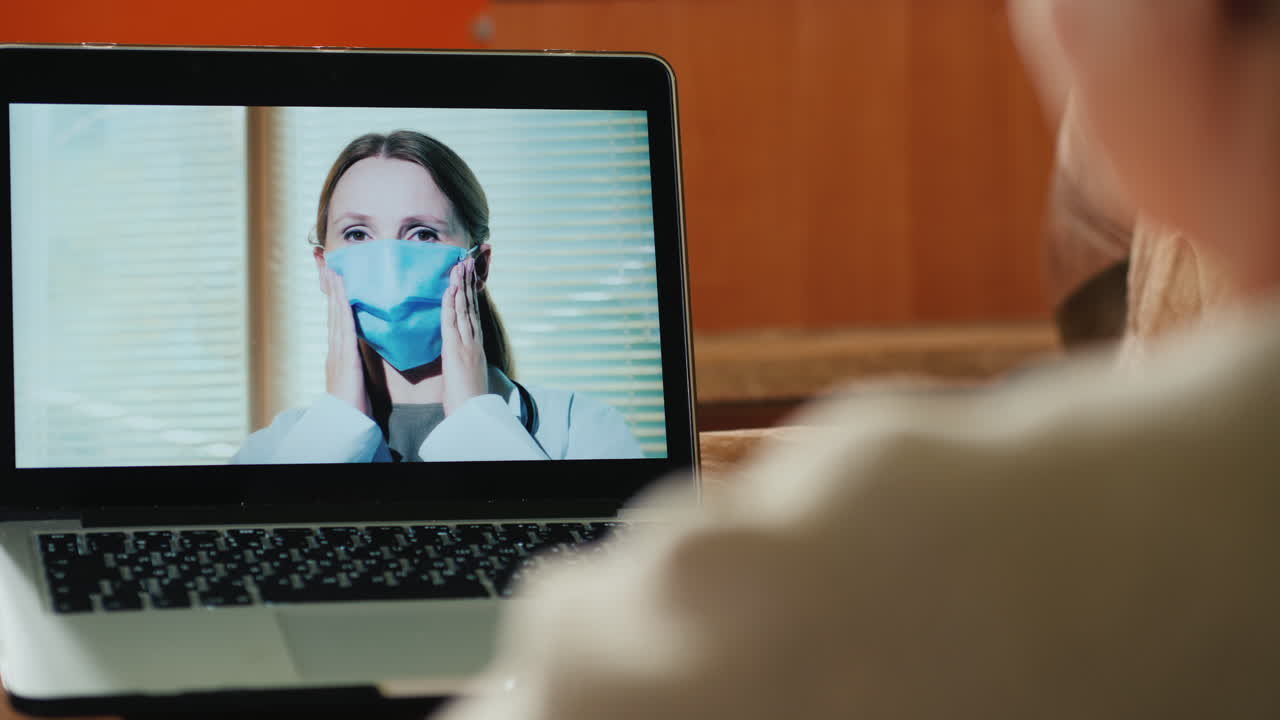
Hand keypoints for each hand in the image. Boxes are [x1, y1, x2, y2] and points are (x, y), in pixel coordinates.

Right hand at [323, 266, 369, 415]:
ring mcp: (337, 353)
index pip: (337, 322)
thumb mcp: (356, 381)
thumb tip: (360, 359)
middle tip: (329, 267)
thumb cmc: (354, 406)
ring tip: (334, 271)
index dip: (336, 301)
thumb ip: (357, 367)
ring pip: (336, 316)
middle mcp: (334, 350)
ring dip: (335, 293)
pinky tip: (344, 295)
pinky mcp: (344, 358)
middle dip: (331, 290)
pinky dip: (343, 310)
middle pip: (333, 314)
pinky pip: (344, 328)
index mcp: (338, 355)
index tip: (336, 282)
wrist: (344, 423)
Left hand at [441, 258, 487, 415]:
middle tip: (466, 262)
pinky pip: (452, 323)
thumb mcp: (467, 377)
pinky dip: (451, 305)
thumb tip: (458, 359)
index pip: (473, 315)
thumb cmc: (468, 401)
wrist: (473, 414)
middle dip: (468, 284)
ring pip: (463, 310)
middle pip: (470, 307)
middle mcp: (473, 342)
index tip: (469, 278)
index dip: (471, 295)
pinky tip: (449, 289)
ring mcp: (466, 345)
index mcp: (475, 348)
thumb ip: (463, 364)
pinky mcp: (455, 351)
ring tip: (459, 267)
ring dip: (461, 287)